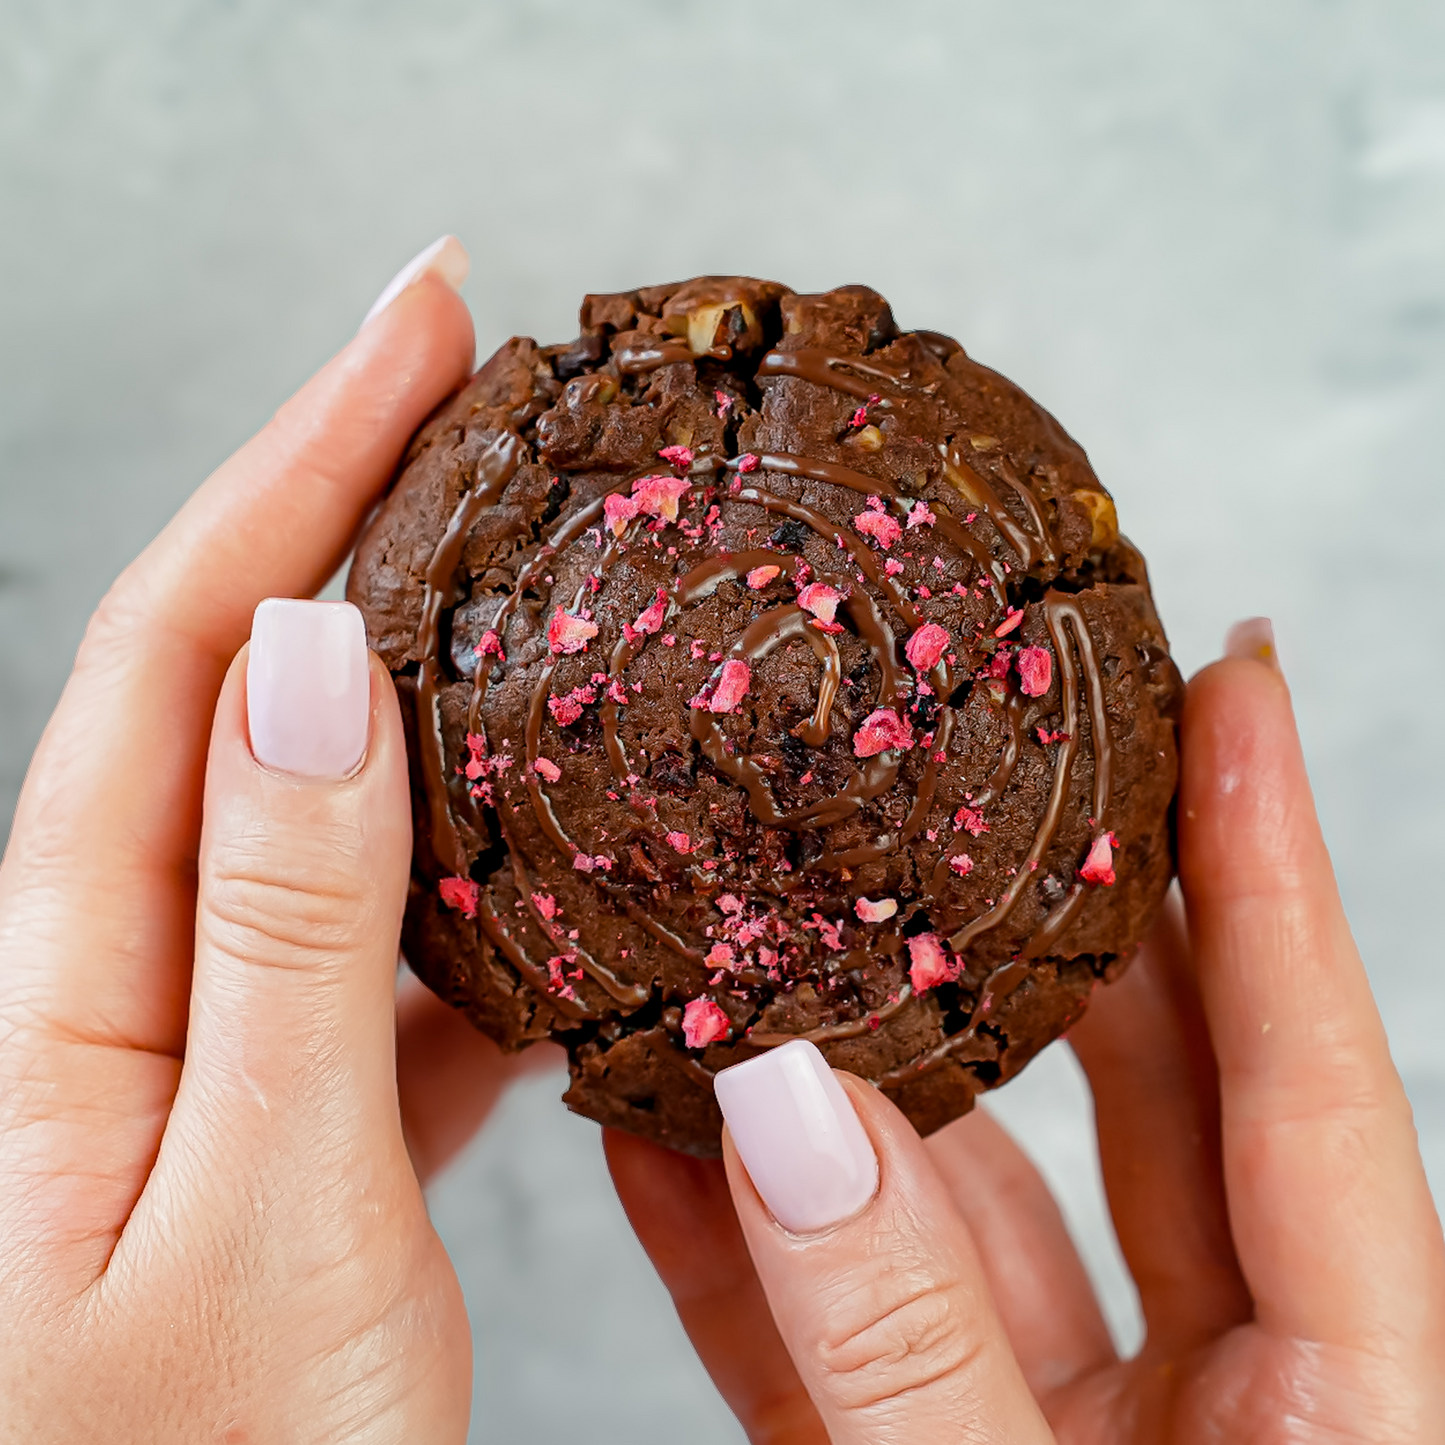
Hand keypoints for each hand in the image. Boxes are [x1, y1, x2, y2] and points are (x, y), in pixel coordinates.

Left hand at [0, 239, 551, 1441]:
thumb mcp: (267, 1218)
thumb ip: (289, 933)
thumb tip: (312, 666)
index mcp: (72, 991)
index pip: (186, 645)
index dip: (308, 457)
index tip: (427, 316)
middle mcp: (123, 979)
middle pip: (236, 676)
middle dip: (354, 497)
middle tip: (486, 380)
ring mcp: (212, 1029)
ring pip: (318, 786)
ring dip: (416, 651)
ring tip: (525, 547)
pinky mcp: (293, 1090)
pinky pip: (377, 914)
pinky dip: (463, 836)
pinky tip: (546, 816)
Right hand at [608, 629, 1444, 1442]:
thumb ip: (908, 1344)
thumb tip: (786, 1110)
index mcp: (1339, 1417)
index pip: (1307, 1081)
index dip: (1271, 864)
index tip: (1235, 683)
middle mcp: (1216, 1406)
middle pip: (1151, 1102)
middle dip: (1065, 925)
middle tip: (994, 763)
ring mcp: (1064, 1438)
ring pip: (971, 1206)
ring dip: (854, 1090)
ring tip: (775, 940)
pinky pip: (830, 1338)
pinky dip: (740, 1251)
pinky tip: (655, 1146)